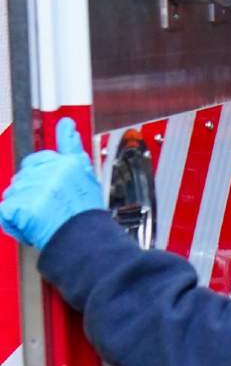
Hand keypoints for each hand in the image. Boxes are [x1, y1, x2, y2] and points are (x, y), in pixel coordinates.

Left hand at [0, 118, 104, 248]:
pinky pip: (5, 212)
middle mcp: (49, 171)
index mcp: (66, 163)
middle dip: (30, 193)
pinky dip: (13, 223)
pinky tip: (30, 226)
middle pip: (23, 178)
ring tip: (42, 219)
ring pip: (13, 194)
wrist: (83, 240)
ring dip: (21, 208)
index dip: (41, 174)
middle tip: (48, 209)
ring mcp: (33, 188)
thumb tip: (67, 126)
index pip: (40, 159)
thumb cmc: (85, 214)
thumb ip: (72, 149)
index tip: (47, 181)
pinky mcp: (19, 205)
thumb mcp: (87, 176)